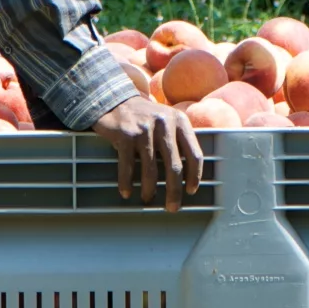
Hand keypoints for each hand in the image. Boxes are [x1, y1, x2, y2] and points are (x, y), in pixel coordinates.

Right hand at [91, 95, 205, 210]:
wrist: (114, 100)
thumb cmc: (145, 118)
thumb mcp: (167, 121)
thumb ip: (179, 140)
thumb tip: (188, 176)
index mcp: (180, 121)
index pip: (194, 154)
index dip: (194, 176)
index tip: (191, 191)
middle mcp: (164, 124)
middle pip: (174, 166)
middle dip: (174, 191)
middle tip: (172, 207)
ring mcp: (144, 129)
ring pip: (151, 170)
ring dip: (149, 190)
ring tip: (148, 199)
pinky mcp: (125, 135)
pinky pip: (128, 166)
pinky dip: (126, 183)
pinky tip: (126, 192)